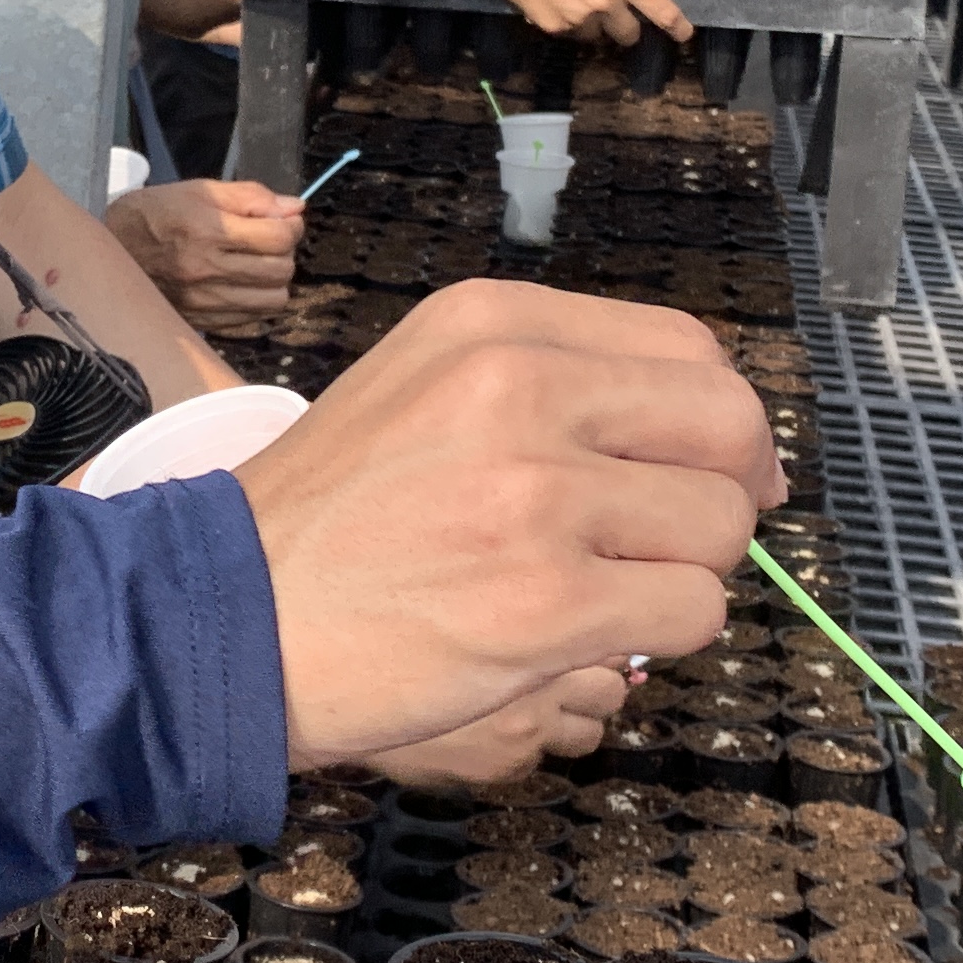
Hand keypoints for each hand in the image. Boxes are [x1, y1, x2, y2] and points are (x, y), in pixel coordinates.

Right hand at [105, 179, 303, 325]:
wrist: (110, 250)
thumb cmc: (155, 213)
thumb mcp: (200, 190)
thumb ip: (251, 197)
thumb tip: (295, 208)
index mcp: (207, 231)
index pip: (279, 237)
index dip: (291, 226)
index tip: (282, 221)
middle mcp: (206, 271)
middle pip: (281, 271)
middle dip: (283, 253)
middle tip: (267, 241)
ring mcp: (203, 302)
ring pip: (273, 301)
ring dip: (273, 281)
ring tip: (255, 265)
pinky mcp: (200, 322)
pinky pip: (251, 319)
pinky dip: (255, 301)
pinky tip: (240, 284)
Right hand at [237, 279, 782, 773]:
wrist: (226, 616)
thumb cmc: (333, 517)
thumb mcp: (428, 386)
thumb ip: (560, 384)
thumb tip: (736, 445)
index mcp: (493, 324)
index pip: (688, 348)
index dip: (718, 422)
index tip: (703, 473)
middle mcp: (521, 389)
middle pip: (728, 429)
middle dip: (722, 495)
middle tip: (669, 545)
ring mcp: (535, 497)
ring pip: (719, 529)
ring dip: (681, 576)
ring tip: (596, 592)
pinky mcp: (544, 603)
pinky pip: (692, 613)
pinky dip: (657, 638)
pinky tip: (579, 637)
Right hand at [474, 0, 687, 44]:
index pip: (660, 11)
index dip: (676, 26)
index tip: (683, 34)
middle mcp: (604, 2)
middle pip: (630, 34)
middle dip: (627, 26)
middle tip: (613, 9)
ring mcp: (578, 18)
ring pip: (599, 35)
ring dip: (596, 24)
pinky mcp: (554, 27)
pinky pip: (572, 33)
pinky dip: (570, 22)